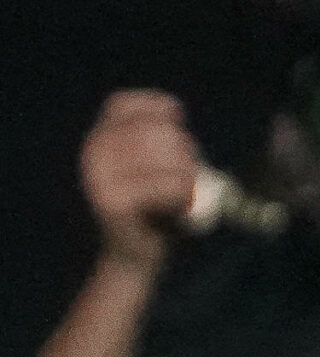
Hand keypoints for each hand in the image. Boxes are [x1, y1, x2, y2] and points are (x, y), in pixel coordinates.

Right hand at [82, 90, 200, 272]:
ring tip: (187, 189)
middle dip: (185, 148)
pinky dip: (185, 194)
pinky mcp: (113, 203)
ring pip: (165, 157)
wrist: (136, 252)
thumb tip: (172, 112)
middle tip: (190, 171)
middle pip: (154, 131)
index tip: (178, 127)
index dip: (160, 108)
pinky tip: (182, 205)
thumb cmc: (154, 202)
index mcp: (97, 139)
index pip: (125, 104)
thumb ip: (154, 135)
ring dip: (188, 172)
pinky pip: (167, 186)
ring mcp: (98, 178)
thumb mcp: (151, 162)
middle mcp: (91, 154)